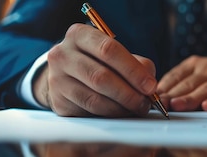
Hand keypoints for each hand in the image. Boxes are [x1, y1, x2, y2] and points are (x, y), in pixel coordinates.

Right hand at [33, 24, 156, 116]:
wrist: (65, 74)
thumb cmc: (96, 60)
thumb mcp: (114, 53)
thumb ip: (136, 63)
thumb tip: (149, 84)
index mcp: (79, 35)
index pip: (108, 50)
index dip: (133, 70)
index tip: (150, 86)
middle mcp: (62, 54)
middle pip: (101, 77)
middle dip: (129, 93)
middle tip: (145, 102)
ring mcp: (57, 79)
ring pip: (94, 99)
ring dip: (121, 107)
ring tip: (136, 108)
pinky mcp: (58, 101)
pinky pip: (88, 111)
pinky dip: (109, 114)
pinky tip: (121, 112)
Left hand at [157, 56, 206, 110]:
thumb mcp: (201, 72)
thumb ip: (183, 82)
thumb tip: (159, 97)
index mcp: (196, 64)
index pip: (176, 75)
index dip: (163, 87)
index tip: (150, 98)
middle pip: (188, 83)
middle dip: (172, 95)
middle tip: (159, 104)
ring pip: (205, 90)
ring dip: (189, 98)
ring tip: (176, 106)